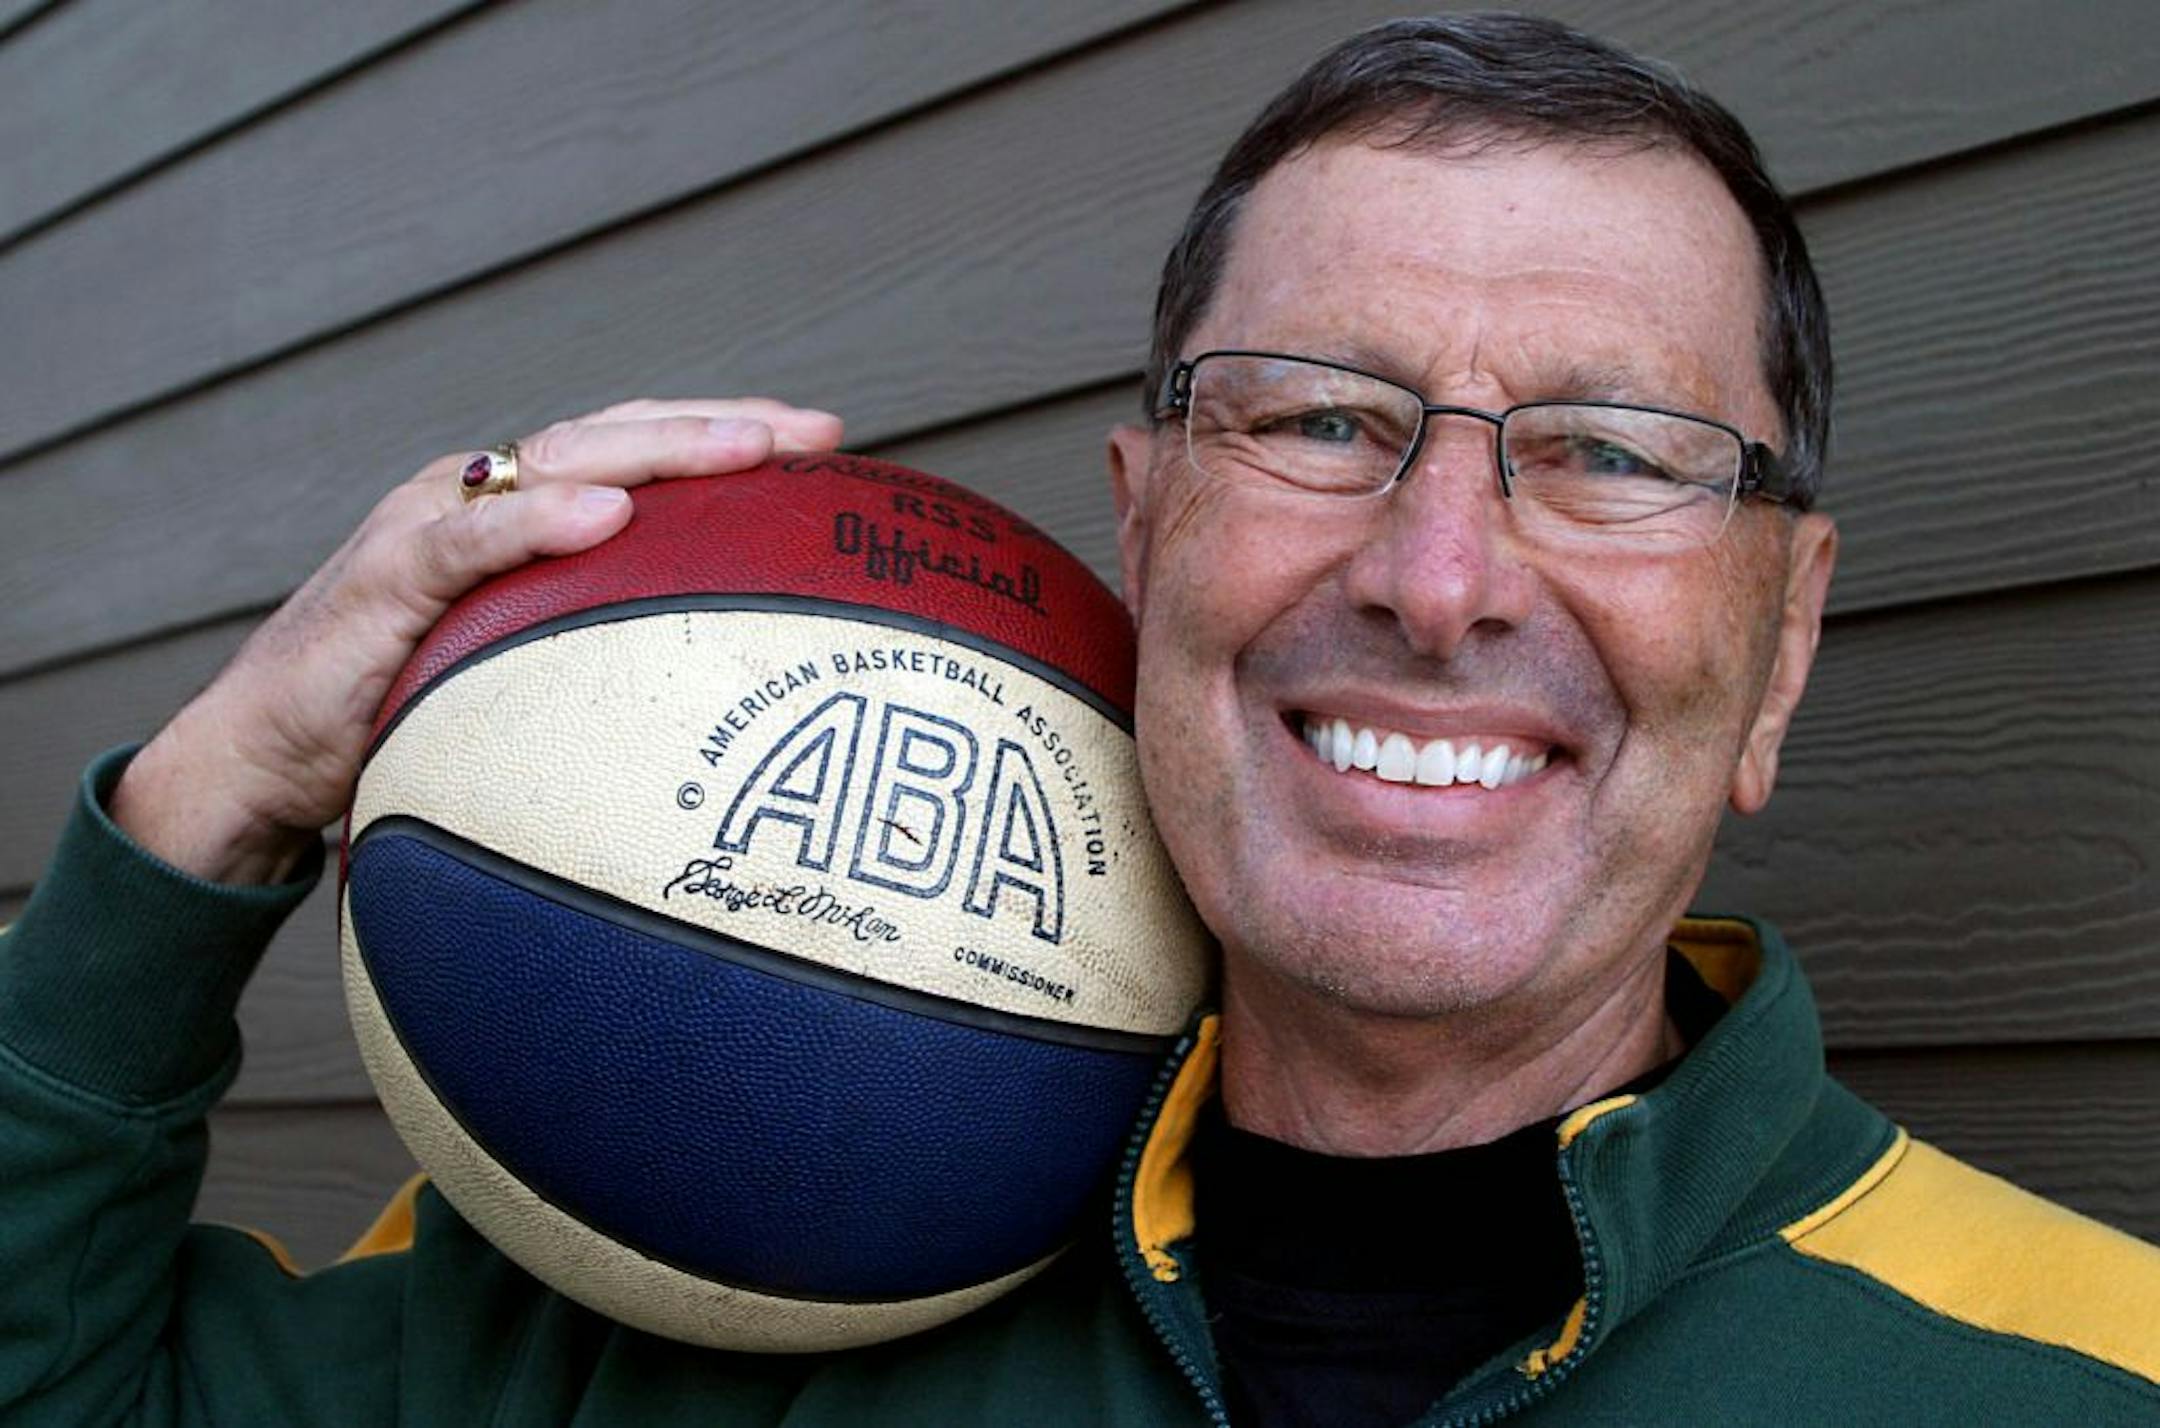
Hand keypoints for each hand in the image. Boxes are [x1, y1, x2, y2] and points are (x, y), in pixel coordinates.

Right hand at [108, 398, 843, 884]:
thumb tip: (722, 710)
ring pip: (561, 458)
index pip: (638, 451)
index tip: (826, 448)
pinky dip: (539, 517)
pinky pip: (471, 539)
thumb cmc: (399, 714)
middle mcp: (483, 495)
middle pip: (620, 435)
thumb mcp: (521, 677)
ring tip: (746, 448)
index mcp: (522, 511)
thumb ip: (598, 658)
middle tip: (819, 432)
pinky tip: (609, 512)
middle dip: (723, 425)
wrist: (263, 753)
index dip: (725, 440)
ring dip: (660, 448)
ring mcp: (433, 522)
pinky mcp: (386, 574)